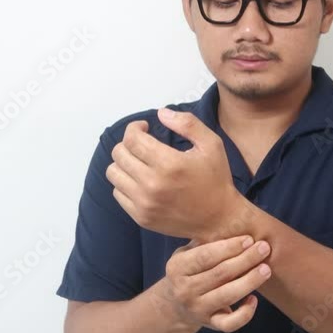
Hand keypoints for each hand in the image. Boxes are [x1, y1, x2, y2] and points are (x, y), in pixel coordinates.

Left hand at [106, 108, 245, 238]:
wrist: (218, 219)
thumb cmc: (215, 180)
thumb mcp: (211, 144)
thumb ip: (187, 123)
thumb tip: (161, 113)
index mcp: (169, 163)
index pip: (132, 139)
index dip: (134, 128)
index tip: (143, 128)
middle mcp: (152, 184)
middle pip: (119, 154)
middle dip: (128, 143)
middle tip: (142, 144)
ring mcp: (144, 203)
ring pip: (113, 173)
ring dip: (123, 163)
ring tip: (139, 162)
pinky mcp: (141, 217)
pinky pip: (118, 193)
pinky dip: (125, 183)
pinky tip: (141, 180)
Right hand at [152, 234, 272, 332]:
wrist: (174, 305)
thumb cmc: (189, 270)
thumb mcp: (187, 253)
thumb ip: (204, 241)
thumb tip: (231, 220)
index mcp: (177, 267)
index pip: (206, 256)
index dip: (229, 247)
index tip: (248, 238)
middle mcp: (185, 290)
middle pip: (220, 274)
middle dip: (245, 259)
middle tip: (264, 248)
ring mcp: (197, 309)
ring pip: (227, 296)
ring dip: (250, 281)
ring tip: (266, 268)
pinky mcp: (210, 324)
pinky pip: (229, 324)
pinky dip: (244, 314)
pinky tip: (254, 299)